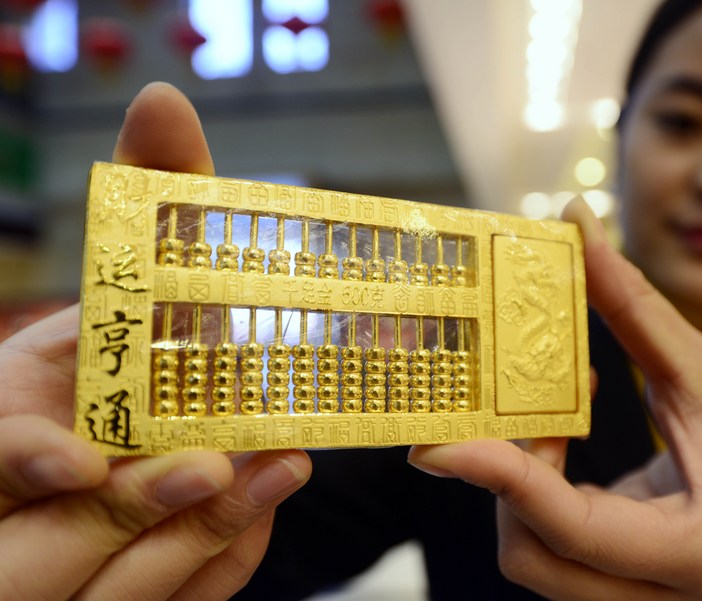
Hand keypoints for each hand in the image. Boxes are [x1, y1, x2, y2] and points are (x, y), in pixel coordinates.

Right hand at [0, 82, 311, 599]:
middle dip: (135, 502)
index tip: (73, 456)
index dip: (21, 457)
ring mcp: (86, 554)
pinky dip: (223, 558)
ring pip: (126, 579)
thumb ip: (156, 193)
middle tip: (207, 463)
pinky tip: (263, 511)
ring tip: (275, 473)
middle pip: (59, 538)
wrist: (160, 408)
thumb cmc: (141, 340)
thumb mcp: (141, 272)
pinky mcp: (142, 584)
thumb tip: (164, 97)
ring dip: (200, 528)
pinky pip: (184, 594)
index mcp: (14, 429)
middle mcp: (35, 501)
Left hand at [408, 198, 701, 599]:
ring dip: (516, 488)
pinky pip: (545, 547)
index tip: (441, 446)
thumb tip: (579, 226)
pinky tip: (556, 441)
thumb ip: (635, 307)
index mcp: (697, 548)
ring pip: (533, 558)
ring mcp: (632, 593)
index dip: (505, 485)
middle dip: (502, 484)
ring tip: (548, 424)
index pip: (577, 529)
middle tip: (497, 414)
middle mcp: (660, 590)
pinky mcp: (609, 580)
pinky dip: (532, 494)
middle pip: (536, 557)